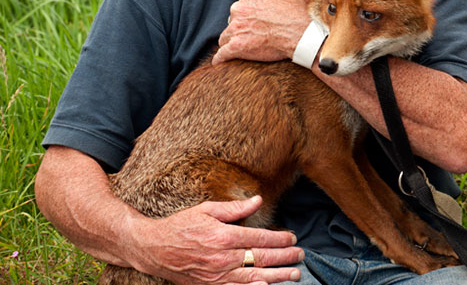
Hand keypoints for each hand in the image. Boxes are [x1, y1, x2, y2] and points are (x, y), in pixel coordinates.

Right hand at [131, 196, 303, 283]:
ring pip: (253, 277)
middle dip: (284, 257)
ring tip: (294, 275)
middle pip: (260, 258)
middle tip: (301, 256)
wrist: (153, 248)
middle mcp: (222, 257)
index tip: (292, 238)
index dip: (279, 238)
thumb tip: (257, 200)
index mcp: (223, 235)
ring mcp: (216, 275)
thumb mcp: (207, 209)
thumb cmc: (181, 225)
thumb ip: (235, 208)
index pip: (259, 238)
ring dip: (276, 276)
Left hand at [214, 0, 309, 64]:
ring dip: (233, 41)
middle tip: (253, 35)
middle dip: (241, 27)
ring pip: (226, 36)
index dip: (249, 15)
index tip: (256, 22)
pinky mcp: (236, 46)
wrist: (302, 34)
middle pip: (233, 20)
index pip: (242, 5)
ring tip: (241, 49)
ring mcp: (236, 28)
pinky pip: (222, 54)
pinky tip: (222, 61)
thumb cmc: (298, 14)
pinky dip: (222, 58)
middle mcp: (238, 9)